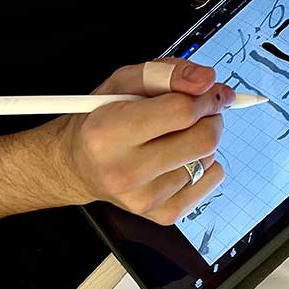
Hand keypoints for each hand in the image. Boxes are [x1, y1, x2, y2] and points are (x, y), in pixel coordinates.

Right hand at [55, 58, 233, 224]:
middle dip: (211, 118)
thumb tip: (206, 80)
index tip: (207, 91)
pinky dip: (206, 164)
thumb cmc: (100, 121)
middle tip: (201, 111)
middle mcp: (126, 171)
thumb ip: (166, 74)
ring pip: (208, 159)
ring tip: (177, 136)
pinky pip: (210, 180)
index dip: (204, 97)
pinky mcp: (162, 214)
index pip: (182, 112)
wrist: (77, 166)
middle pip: (203, 140)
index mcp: (109, 133)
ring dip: (203, 142)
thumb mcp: (122, 82)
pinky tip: (183, 158)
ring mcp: (146, 198)